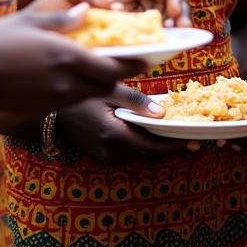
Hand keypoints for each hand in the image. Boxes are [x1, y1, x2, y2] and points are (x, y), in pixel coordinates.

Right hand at [0, 4, 145, 114]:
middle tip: (147, 70)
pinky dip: (90, 93)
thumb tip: (89, 8)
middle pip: (109, 83)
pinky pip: (76, 100)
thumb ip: (63, 18)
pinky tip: (91, 85)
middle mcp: (66, 81)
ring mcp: (55, 98)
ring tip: (130, 85)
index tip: (152, 55)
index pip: (114, 63)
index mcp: (67, 56)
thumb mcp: (30, 20)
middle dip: (129, 77)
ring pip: (94, 94)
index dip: (136, 60)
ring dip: (112, 88)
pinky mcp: (43, 107)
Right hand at [56, 90, 192, 162]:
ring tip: (179, 131)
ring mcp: (106, 156)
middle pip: (150, 151)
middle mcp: (112, 152)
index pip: (154, 146)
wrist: (49, 113)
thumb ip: (135, 101)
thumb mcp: (107, 90)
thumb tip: (163, 112)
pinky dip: (144, 141)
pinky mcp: (103, 153)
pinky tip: (153, 129)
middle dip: (171, 143)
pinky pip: (130, 150)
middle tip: (194, 135)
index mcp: (115, 136)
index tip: (196, 140)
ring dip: (158, 143)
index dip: (176, 144)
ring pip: (141, 151)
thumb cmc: (78, 96)